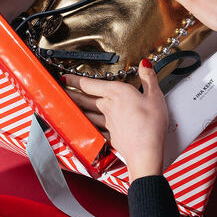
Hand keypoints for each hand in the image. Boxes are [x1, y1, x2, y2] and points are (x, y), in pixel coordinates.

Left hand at [63, 60, 166, 180]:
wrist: (145, 151)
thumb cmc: (150, 125)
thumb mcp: (154, 96)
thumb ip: (148, 78)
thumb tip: (145, 65)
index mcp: (116, 93)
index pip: (89, 84)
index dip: (75, 80)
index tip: (66, 78)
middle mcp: (107, 107)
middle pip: (84, 99)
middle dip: (71, 94)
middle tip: (61, 91)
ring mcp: (107, 123)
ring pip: (87, 113)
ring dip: (77, 109)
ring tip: (68, 106)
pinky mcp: (110, 136)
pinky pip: (95, 129)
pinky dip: (88, 126)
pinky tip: (85, 126)